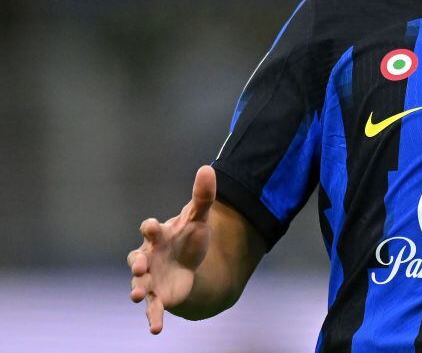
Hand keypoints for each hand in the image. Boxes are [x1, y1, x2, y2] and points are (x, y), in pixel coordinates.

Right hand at [128, 165, 215, 333]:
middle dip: (136, 263)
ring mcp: (151, 278)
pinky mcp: (158, 297)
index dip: (150, 228)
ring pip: (139, 285)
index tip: (151, 226)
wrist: (189, 262)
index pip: (150, 230)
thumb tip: (208, 168)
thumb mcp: (199, 217)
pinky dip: (153, 318)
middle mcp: (148, 258)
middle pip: (137, 259)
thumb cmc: (188, 237)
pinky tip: (155, 330)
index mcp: (158, 236)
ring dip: (136, 290)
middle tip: (138, 267)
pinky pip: (153, 308)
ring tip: (135, 295)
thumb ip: (203, 196)